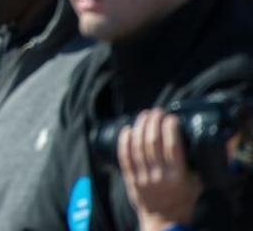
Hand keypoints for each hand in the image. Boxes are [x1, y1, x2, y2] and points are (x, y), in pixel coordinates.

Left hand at [118, 109, 202, 230]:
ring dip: (140, 128)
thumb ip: (198, 163)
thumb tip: (206, 141)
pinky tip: (126, 129)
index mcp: (178, 176)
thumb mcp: (197, 182)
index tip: (171, 117)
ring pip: (138, 148)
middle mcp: (160, 176)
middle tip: (156, 111)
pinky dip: (124, 142)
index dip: (170, 129)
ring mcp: (144, 178)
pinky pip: (125, 158)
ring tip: (143, 115)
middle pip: (153, 143)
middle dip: (153, 123)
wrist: (165, 219)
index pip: (173, 147)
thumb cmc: (184, 198)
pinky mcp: (131, 180)